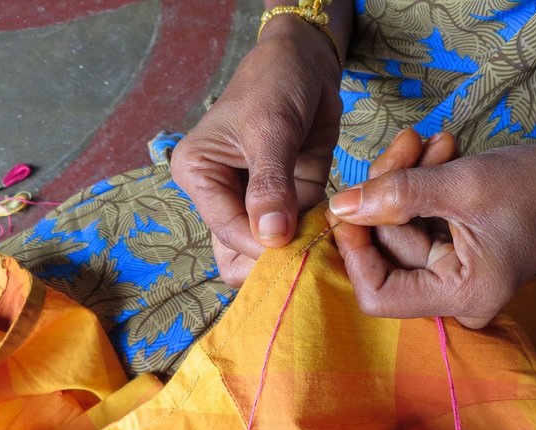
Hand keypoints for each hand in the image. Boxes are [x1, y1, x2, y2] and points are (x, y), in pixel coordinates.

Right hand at [171, 16, 342, 286]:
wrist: (306, 62)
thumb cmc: (276, 82)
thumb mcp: (270, 128)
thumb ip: (270, 184)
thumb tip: (271, 238)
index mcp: (200, 174)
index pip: (226, 229)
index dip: (262, 247)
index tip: (299, 252)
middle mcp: (221, 194)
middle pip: (237, 253)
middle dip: (272, 261)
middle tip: (311, 257)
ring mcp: (255, 201)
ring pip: (267, 251)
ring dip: (297, 253)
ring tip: (326, 247)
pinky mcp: (287, 201)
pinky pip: (297, 234)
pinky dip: (315, 238)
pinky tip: (335, 234)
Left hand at [329, 137, 535, 327]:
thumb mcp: (463, 183)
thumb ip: (397, 195)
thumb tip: (339, 207)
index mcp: (463, 296)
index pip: (379, 295)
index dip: (356, 250)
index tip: (349, 201)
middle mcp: (456, 298)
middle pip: (389, 252)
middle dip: (388, 193)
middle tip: (408, 143)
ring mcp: (454, 279)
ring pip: (399, 231)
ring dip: (406, 181)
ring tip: (432, 141)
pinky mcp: (453, 257)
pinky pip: (417, 224)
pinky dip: (420, 189)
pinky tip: (438, 154)